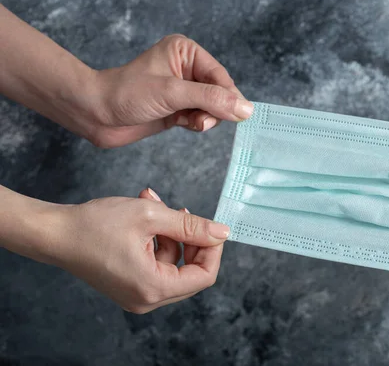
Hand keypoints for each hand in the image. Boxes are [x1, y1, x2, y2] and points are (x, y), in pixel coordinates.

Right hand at [48, 188, 228, 312]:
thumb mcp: (150, 216)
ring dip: (171, 232)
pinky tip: (145, 214)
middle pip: (191, 272)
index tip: (209, 225)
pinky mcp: (129, 285)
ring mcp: (137, 294)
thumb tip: (222, 233)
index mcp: (153, 287)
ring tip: (153, 202)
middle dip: (189, 238)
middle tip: (180, 211)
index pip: (204, 275)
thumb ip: (191, 226)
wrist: (54, 233)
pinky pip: (157, 264)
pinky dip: (157, 239)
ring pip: (173, 264)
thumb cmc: (95, 225)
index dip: (212, 249)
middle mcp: (146, 298)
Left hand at [80, 34, 253, 147]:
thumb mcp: (173, 94)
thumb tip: (246, 109)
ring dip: (207, 118)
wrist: (96, 114)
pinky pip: (201, 116)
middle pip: (219, 92)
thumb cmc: (127, 94)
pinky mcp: (177, 107)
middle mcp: (187, 68)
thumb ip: (211, 100)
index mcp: (186, 52)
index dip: (230, 96)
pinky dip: (198, 123)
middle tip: (205, 120)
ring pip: (212, 106)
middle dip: (216, 108)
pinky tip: (187, 125)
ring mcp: (182, 89)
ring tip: (194, 123)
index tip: (241, 115)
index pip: (220, 75)